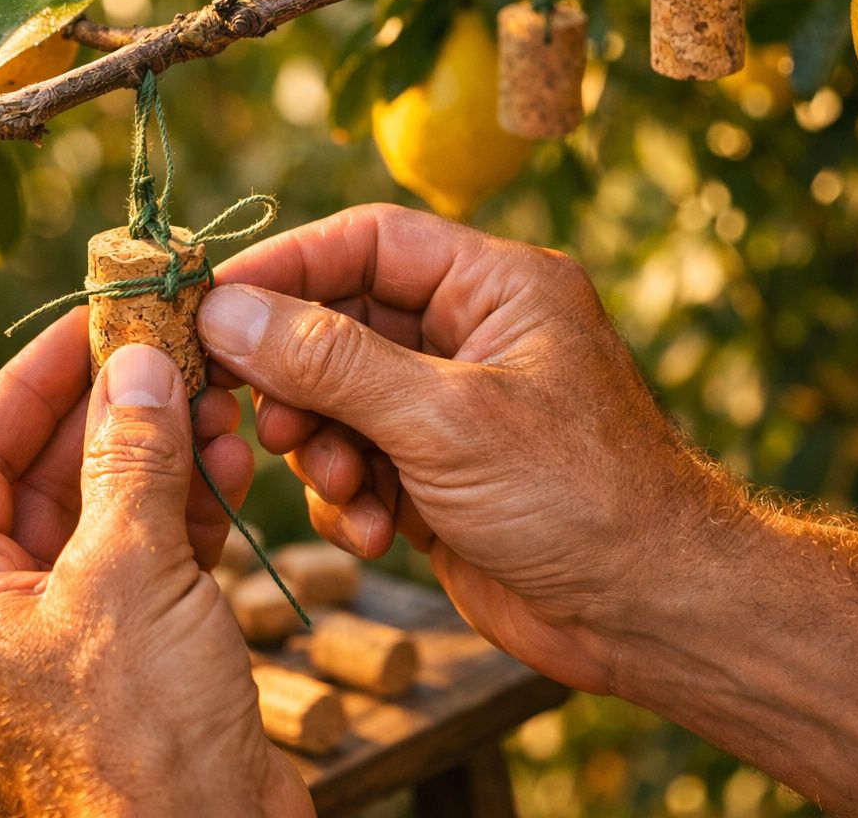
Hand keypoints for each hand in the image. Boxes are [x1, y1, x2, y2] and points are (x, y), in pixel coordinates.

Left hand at [0, 311, 312, 816]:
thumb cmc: (139, 737)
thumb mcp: (132, 573)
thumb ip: (133, 457)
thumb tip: (136, 361)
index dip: (32, 378)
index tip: (92, 321)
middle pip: (41, 475)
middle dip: (114, 414)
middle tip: (172, 351)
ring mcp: (55, 634)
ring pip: (100, 511)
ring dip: (160, 458)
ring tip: (219, 410)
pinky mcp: (118, 653)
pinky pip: (139, 557)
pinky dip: (183, 512)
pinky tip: (230, 472)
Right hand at [199, 204, 735, 695]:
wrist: (647, 617)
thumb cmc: (578, 498)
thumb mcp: (445, 419)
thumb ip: (330, 362)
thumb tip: (227, 311)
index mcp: (496, 287)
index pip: (368, 241)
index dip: (286, 267)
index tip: (209, 302)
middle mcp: (471, 336)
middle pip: (339, 324)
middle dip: (298, 381)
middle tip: (270, 425)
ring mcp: (452, 409)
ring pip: (338, 402)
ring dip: (325, 452)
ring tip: (349, 491)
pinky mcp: (436, 475)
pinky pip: (358, 465)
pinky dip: (351, 501)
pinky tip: (378, 535)